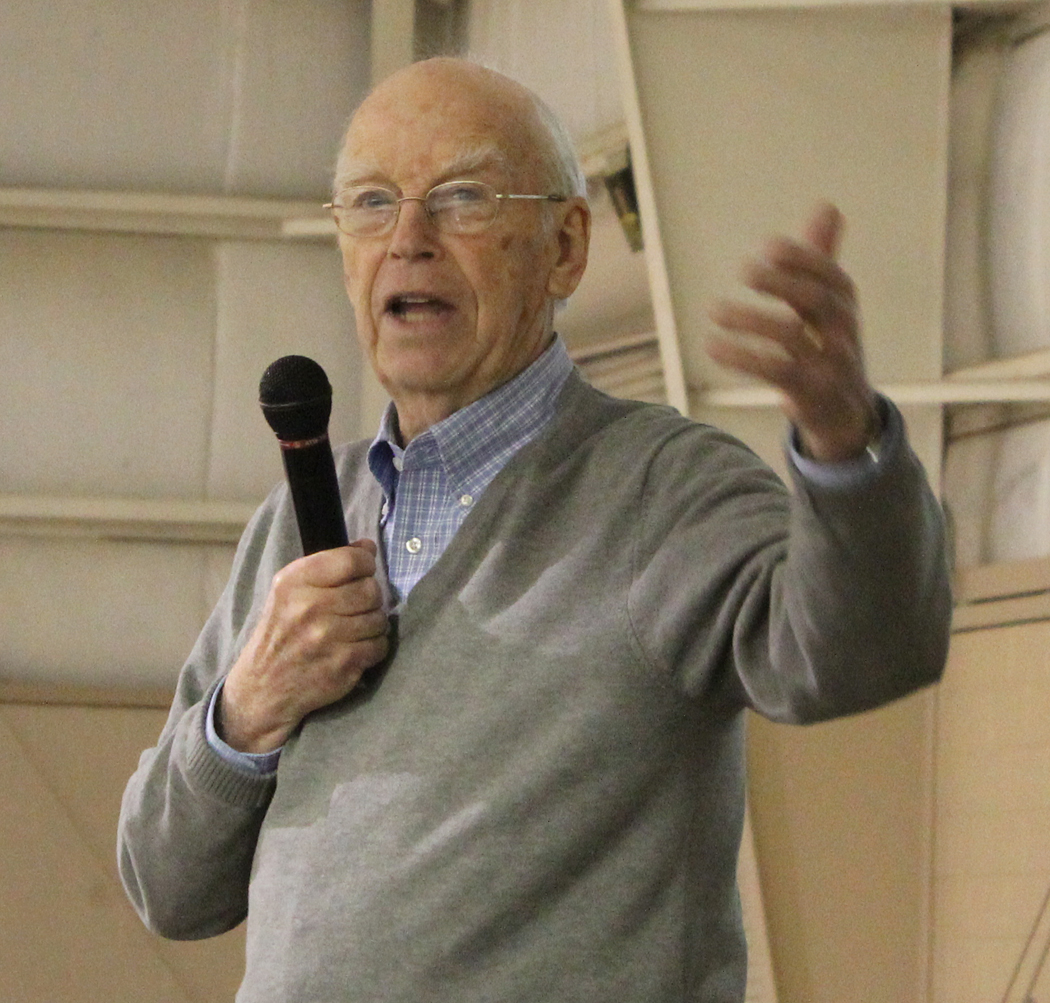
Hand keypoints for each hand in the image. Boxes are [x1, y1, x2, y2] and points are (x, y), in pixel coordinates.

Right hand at [219, 539, 389, 752]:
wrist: (262, 688)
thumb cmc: (280, 633)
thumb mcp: (289, 592)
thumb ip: (328, 565)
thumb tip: (368, 547)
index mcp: (294, 582)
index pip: (351, 560)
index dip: (365, 564)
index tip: (361, 573)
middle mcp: (309, 608)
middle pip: (371, 590)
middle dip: (369, 597)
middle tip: (355, 607)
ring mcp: (327, 639)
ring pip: (379, 619)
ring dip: (372, 624)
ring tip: (352, 630)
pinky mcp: (343, 665)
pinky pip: (380, 645)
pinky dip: (373, 647)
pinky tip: (355, 649)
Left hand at [706, 202, 878, 461]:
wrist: (845, 414)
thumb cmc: (831, 349)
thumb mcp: (829, 305)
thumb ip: (821, 259)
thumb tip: (827, 207)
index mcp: (845, 308)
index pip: (832, 277)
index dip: (804, 259)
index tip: (770, 246)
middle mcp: (843, 334)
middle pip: (819, 302)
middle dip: (783, 282)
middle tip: (746, 270)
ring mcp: (828, 366)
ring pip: (792, 338)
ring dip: (750, 320)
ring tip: (715, 311)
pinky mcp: (808, 394)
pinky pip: (775, 372)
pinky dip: (742, 357)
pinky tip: (713, 346)